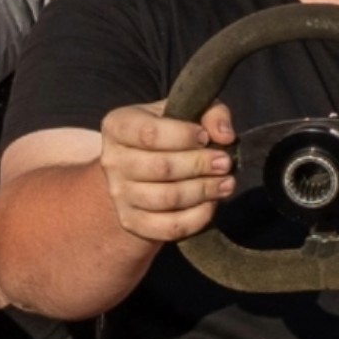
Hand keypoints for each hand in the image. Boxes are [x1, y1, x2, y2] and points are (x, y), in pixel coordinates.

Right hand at [97, 98, 238, 246]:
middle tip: (225, 163)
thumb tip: (224, 135)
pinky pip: (169, 227)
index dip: (184, 136)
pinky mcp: (131, 222)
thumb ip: (211, 113)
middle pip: (161, 168)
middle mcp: (112, 161)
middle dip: (200, 165)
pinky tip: (211, 204)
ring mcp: (119, 194)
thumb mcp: (189, 112)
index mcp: (118, 126)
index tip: (206, 138)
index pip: (149, 134)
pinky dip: (197, 218)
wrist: (147, 169)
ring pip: (167, 198)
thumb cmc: (171, 133)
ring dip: (204, 191)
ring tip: (226, 183)